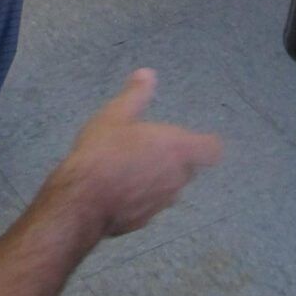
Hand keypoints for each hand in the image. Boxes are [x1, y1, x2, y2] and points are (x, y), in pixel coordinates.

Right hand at [47, 69, 221, 238]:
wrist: (82, 201)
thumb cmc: (103, 151)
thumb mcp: (116, 113)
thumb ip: (136, 94)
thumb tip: (148, 74)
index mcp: (177, 150)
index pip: (213, 150)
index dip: (205, 143)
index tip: (190, 138)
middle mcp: (176, 179)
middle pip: (189, 169)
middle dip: (175, 159)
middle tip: (149, 147)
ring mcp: (161, 204)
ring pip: (169, 188)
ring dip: (158, 178)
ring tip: (130, 167)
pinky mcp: (143, 222)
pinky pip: (150, 204)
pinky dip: (141, 197)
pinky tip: (118, 188)